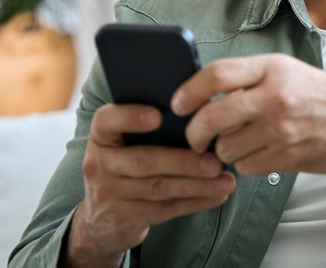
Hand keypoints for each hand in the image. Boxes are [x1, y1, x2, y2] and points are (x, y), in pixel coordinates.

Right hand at [64, 103, 235, 267]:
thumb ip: (149, 128)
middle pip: (143, 161)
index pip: (106, 121)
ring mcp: (110, 194)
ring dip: (197, 184)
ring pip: (159, 188)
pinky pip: (165, 209)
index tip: (159, 115)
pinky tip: (217, 195)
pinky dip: (195, 202)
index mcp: (100, 137)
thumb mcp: (123, 144)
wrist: (100, 218)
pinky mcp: (125, 218)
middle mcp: (99, 165)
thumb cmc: (125, 165)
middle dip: (183, 161)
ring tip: (226, 180)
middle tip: (215, 161)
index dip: (130, 117)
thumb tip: (199, 107)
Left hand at [171, 54, 325, 175]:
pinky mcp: (289, 155)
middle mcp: (275, 96)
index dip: (188, 91)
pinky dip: (245, 163)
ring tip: (238, 142)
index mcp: (271, 68)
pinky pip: (247, 166)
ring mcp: (282, 129)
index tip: (177, 104)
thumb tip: (202, 94)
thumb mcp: (284, 70)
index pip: (215, 75)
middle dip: (195, 133)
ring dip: (224, 150)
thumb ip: (247, 80)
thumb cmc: (321, 92)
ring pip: (227, 148)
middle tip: (194, 137)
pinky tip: (259, 153)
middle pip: (212, 118)